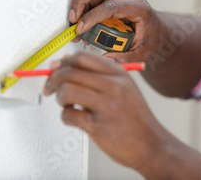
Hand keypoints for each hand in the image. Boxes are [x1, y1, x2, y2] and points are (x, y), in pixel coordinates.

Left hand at [42, 51, 163, 168]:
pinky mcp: (97, 125)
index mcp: (119, 74)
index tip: (55, 68)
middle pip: (70, 71)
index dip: (63, 62)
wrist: (150, 143)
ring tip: (66, 104)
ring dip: (59, 98)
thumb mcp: (125, 88)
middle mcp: (113, 85)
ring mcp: (106, 105)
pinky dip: (65, 117)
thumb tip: (67, 64)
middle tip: (50, 88)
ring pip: (66, 90)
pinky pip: (68, 115)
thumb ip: (100, 76)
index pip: (83, 57)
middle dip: (53, 79)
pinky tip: (75, 119)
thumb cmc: (134, 117)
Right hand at [69, 0, 164, 63]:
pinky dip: (83, 8)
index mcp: (138, 7)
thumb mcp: (143, 53)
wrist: (157, 31)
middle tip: (72, 19)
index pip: (111, 5)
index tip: (80, 29)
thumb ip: (126, 58)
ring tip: (75, 26)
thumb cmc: (152, 39)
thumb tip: (106, 59)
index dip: (92, 16)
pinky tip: (82, 25)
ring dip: (79, 4)